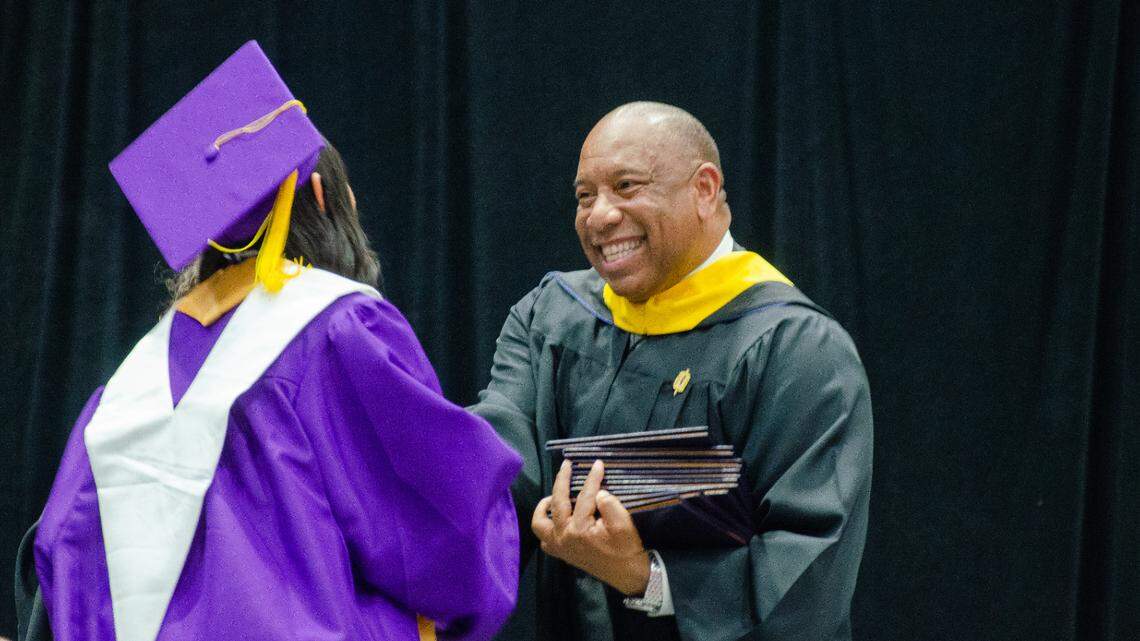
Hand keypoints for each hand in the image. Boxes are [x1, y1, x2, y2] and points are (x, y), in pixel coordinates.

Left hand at [532, 459, 650, 595]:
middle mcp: (564, 537)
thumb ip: (609, 504)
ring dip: (544, 507)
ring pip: (540, 524)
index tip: (597, 464)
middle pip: (557, 503)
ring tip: (553, 495)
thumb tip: (597, 492)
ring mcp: (560, 547)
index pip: (584, 497)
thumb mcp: (623, 524)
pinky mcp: (562, 554)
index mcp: (579, 529)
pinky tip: (555, 518)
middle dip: (561, 481)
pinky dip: (546, 526)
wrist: (627, 574)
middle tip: (567, 465)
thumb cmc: (626, 548)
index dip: (592, 478)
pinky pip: (545, 539)